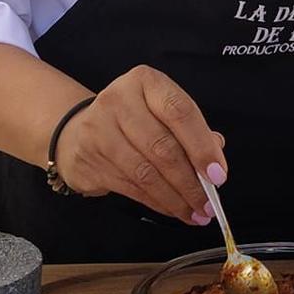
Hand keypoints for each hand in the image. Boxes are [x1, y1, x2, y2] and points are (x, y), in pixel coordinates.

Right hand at [53, 67, 224, 223]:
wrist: (76, 130)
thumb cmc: (132, 120)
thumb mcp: (161, 112)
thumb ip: (191, 131)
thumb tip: (215, 160)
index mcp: (145, 82)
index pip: (179, 112)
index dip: (202, 146)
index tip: (218, 174)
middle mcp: (119, 101)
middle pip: (163, 147)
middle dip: (191, 182)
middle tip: (209, 203)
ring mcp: (99, 130)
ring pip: (147, 173)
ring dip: (176, 199)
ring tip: (196, 212)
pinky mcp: (89, 159)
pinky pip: (132, 188)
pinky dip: (158, 203)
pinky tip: (174, 209)